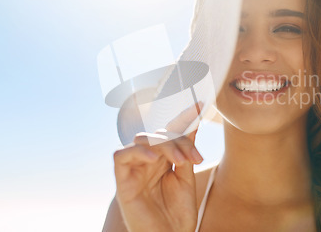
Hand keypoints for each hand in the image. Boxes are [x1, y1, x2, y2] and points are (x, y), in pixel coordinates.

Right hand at [113, 102, 204, 231]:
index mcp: (164, 161)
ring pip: (142, 140)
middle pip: (159, 135)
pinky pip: (121, 156)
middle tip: (194, 157)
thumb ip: (186, 152)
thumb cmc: (177, 215)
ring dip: (163, 145)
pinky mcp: (122, 181)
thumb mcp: (186, 178)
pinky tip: (154, 159)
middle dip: (179, 141)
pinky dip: (137, 151)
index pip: (171, 133)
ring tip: (181, 161)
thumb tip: (193, 125)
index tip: (199, 106)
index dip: (183, 118)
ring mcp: (135, 170)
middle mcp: (149, 162)